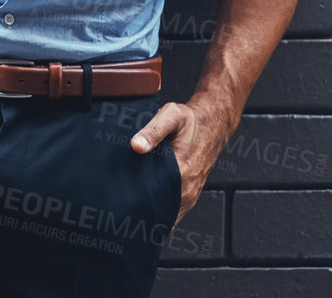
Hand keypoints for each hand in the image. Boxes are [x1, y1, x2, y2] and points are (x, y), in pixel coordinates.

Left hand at [129, 97, 236, 226]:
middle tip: (119, 207)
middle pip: (159, 211)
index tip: (120, 203)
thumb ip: (153, 130)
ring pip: (167, 214)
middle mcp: (187, 189)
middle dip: (139, 211)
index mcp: (182, 173)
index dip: (136, 204)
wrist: (212, 125)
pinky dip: (160, 210)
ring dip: (150, 212)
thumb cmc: (189, 120)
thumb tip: (136, 146)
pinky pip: (174, 210)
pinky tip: (145, 205)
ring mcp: (190, 194)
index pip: (154, 200)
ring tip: (129, 208)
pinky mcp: (190, 194)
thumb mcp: (171, 116)